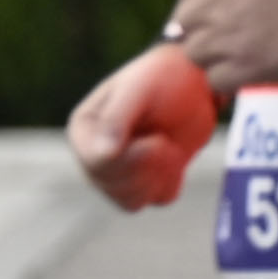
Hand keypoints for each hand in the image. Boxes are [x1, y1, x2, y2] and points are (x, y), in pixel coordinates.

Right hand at [67, 43, 220, 210]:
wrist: (193, 82)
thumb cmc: (163, 77)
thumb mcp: (139, 89)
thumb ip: (116, 118)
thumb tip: (102, 153)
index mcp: (84, 131)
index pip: (97, 164)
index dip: (133, 158)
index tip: (159, 139)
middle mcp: (94, 155)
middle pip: (113, 187)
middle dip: (148, 167)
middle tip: (168, 142)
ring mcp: (118, 172)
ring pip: (131, 201)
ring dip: (158, 178)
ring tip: (172, 149)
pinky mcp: (145, 182)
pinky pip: (154, 201)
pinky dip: (169, 183)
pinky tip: (175, 159)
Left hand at [162, 0, 277, 93]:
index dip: (197, 4)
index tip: (214, 13)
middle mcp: (226, 2)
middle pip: (183, 23)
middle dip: (201, 32)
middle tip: (228, 40)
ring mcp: (232, 36)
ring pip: (194, 53)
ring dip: (214, 58)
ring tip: (242, 55)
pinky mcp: (244, 66)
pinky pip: (214, 79)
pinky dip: (229, 80)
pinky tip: (250, 71)